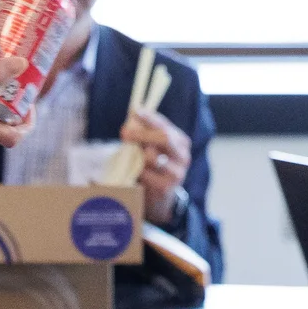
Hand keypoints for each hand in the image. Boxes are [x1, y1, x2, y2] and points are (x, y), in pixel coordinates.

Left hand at [122, 106, 191, 224]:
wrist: (163, 198)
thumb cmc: (156, 167)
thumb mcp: (155, 147)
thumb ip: (147, 134)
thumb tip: (132, 119)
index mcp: (181, 142)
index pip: (165, 125)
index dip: (150, 118)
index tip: (135, 111)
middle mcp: (183, 156)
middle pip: (164, 138)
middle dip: (142, 133)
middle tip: (124, 132)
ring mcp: (176, 173)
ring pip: (152, 156)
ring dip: (136, 154)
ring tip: (129, 155)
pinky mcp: (165, 188)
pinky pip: (145, 174)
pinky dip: (136, 171)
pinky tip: (134, 171)